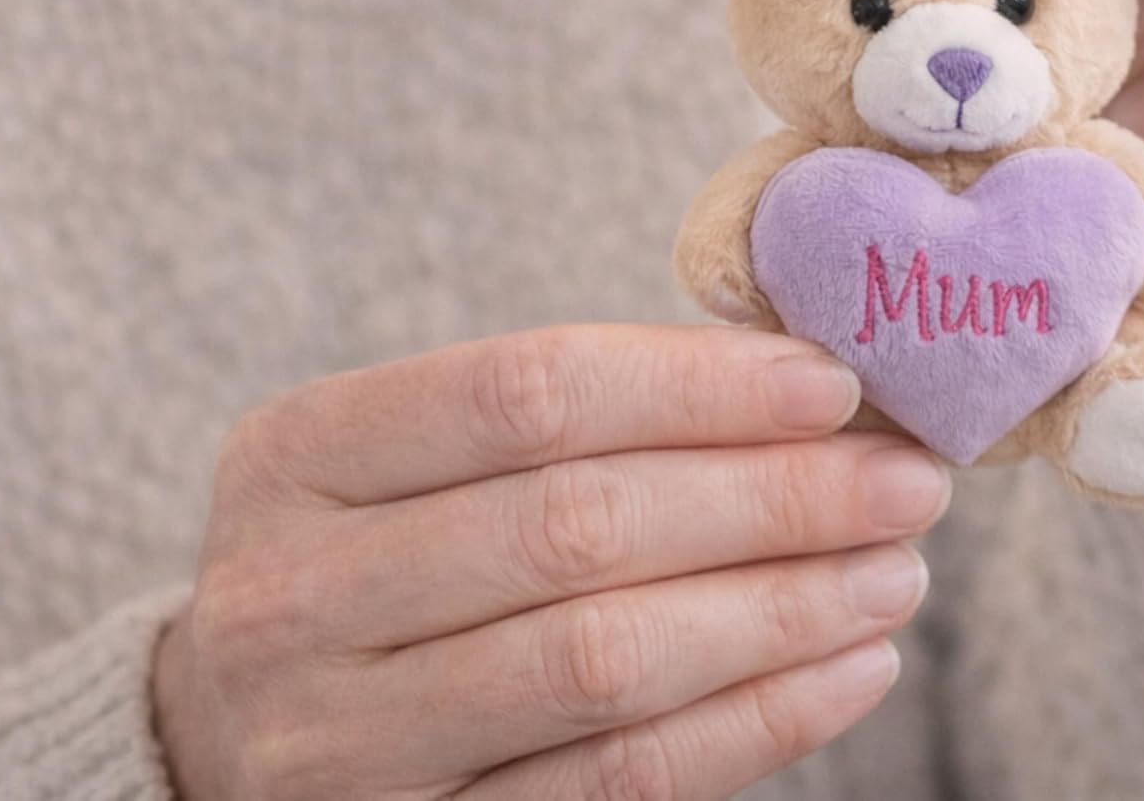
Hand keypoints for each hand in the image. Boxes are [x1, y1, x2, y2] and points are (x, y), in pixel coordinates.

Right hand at [153, 326, 948, 798]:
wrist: (239, 721)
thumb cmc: (379, 545)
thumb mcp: (419, 452)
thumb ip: (575, 413)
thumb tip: (798, 386)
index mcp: (300, 453)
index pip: (526, 391)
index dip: (694, 385)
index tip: (830, 383)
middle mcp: (295, 597)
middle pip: (577, 528)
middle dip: (770, 498)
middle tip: (905, 478)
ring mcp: (339, 746)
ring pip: (604, 664)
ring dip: (782, 611)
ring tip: (896, 568)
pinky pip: (614, 787)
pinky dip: (752, 722)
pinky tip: (845, 666)